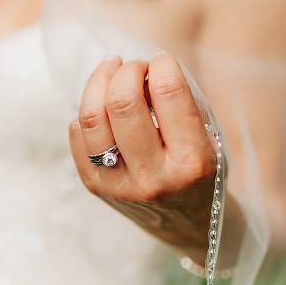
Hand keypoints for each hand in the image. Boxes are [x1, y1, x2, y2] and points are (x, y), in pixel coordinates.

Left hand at [68, 53, 216, 258]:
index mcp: (192, 162)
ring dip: (99, 81)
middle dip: (127, 70)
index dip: (161, 64)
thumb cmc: (200, 169)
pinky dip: (88, 109)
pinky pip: (77, 133)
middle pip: (122, 103)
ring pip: (91, 117)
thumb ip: (181, 102)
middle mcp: (152, 177)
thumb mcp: (209, 137)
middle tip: (135, 66)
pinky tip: (104, 105)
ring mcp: (118, 185)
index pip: (168, 94)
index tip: (162, 62)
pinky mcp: (94, 186)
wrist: (186, 222)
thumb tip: (142, 67)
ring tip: (112, 68)